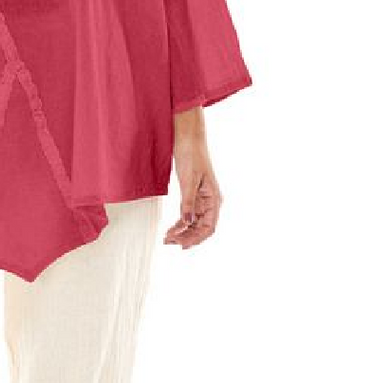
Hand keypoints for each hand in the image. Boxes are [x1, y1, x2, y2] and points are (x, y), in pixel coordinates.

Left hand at [164, 118, 222, 249]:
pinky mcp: (192, 194)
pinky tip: (171, 228)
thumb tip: (187, 222)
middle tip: (169, 242)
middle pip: (201, 228)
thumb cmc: (192, 155)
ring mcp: (201, 199)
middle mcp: (210, 201)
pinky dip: (180, 222)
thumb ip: (187, 201)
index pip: (209, 227)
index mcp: (214, 198)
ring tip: (167, 238)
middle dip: (187, 237)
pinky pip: (188, 214)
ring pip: (194, 223)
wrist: (188, 137)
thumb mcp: (188, 179)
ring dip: (182, 232)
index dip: (196, 238)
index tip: (181, 245)